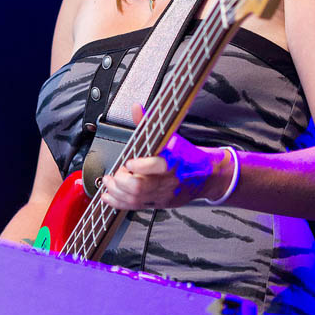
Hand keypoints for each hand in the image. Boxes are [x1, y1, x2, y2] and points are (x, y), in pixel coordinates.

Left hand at [100, 104, 228, 209]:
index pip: (158, 165)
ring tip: (109, 182)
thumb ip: (149, 123)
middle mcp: (169, 179)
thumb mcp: (172, 136)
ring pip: (136, 198)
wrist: (206, 177)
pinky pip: (136, 206)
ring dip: (117, 191)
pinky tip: (108, 196)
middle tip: (116, 172)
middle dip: (122, 180)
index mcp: (174, 160)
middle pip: (141, 186)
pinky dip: (118, 202)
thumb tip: (136, 108)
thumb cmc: (187, 155)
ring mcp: (163, 194)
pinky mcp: (159, 203)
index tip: (130, 161)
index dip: (141, 166)